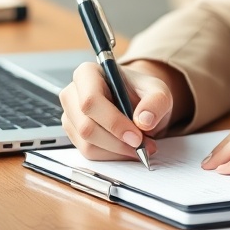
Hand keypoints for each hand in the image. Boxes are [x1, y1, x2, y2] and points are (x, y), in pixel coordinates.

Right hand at [59, 61, 173, 160]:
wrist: (138, 105)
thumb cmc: (143, 93)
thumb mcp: (159, 92)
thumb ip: (156, 102)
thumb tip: (144, 120)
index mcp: (88, 73)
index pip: (91, 101)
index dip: (113, 122)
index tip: (137, 137)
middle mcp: (72, 93)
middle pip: (86, 126)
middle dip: (118, 142)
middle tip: (144, 146)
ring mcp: (70, 116)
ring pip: (87, 144)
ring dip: (117, 151)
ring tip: (142, 147)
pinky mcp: (74, 135)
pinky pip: (89, 153)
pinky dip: (112, 156)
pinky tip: (128, 149)